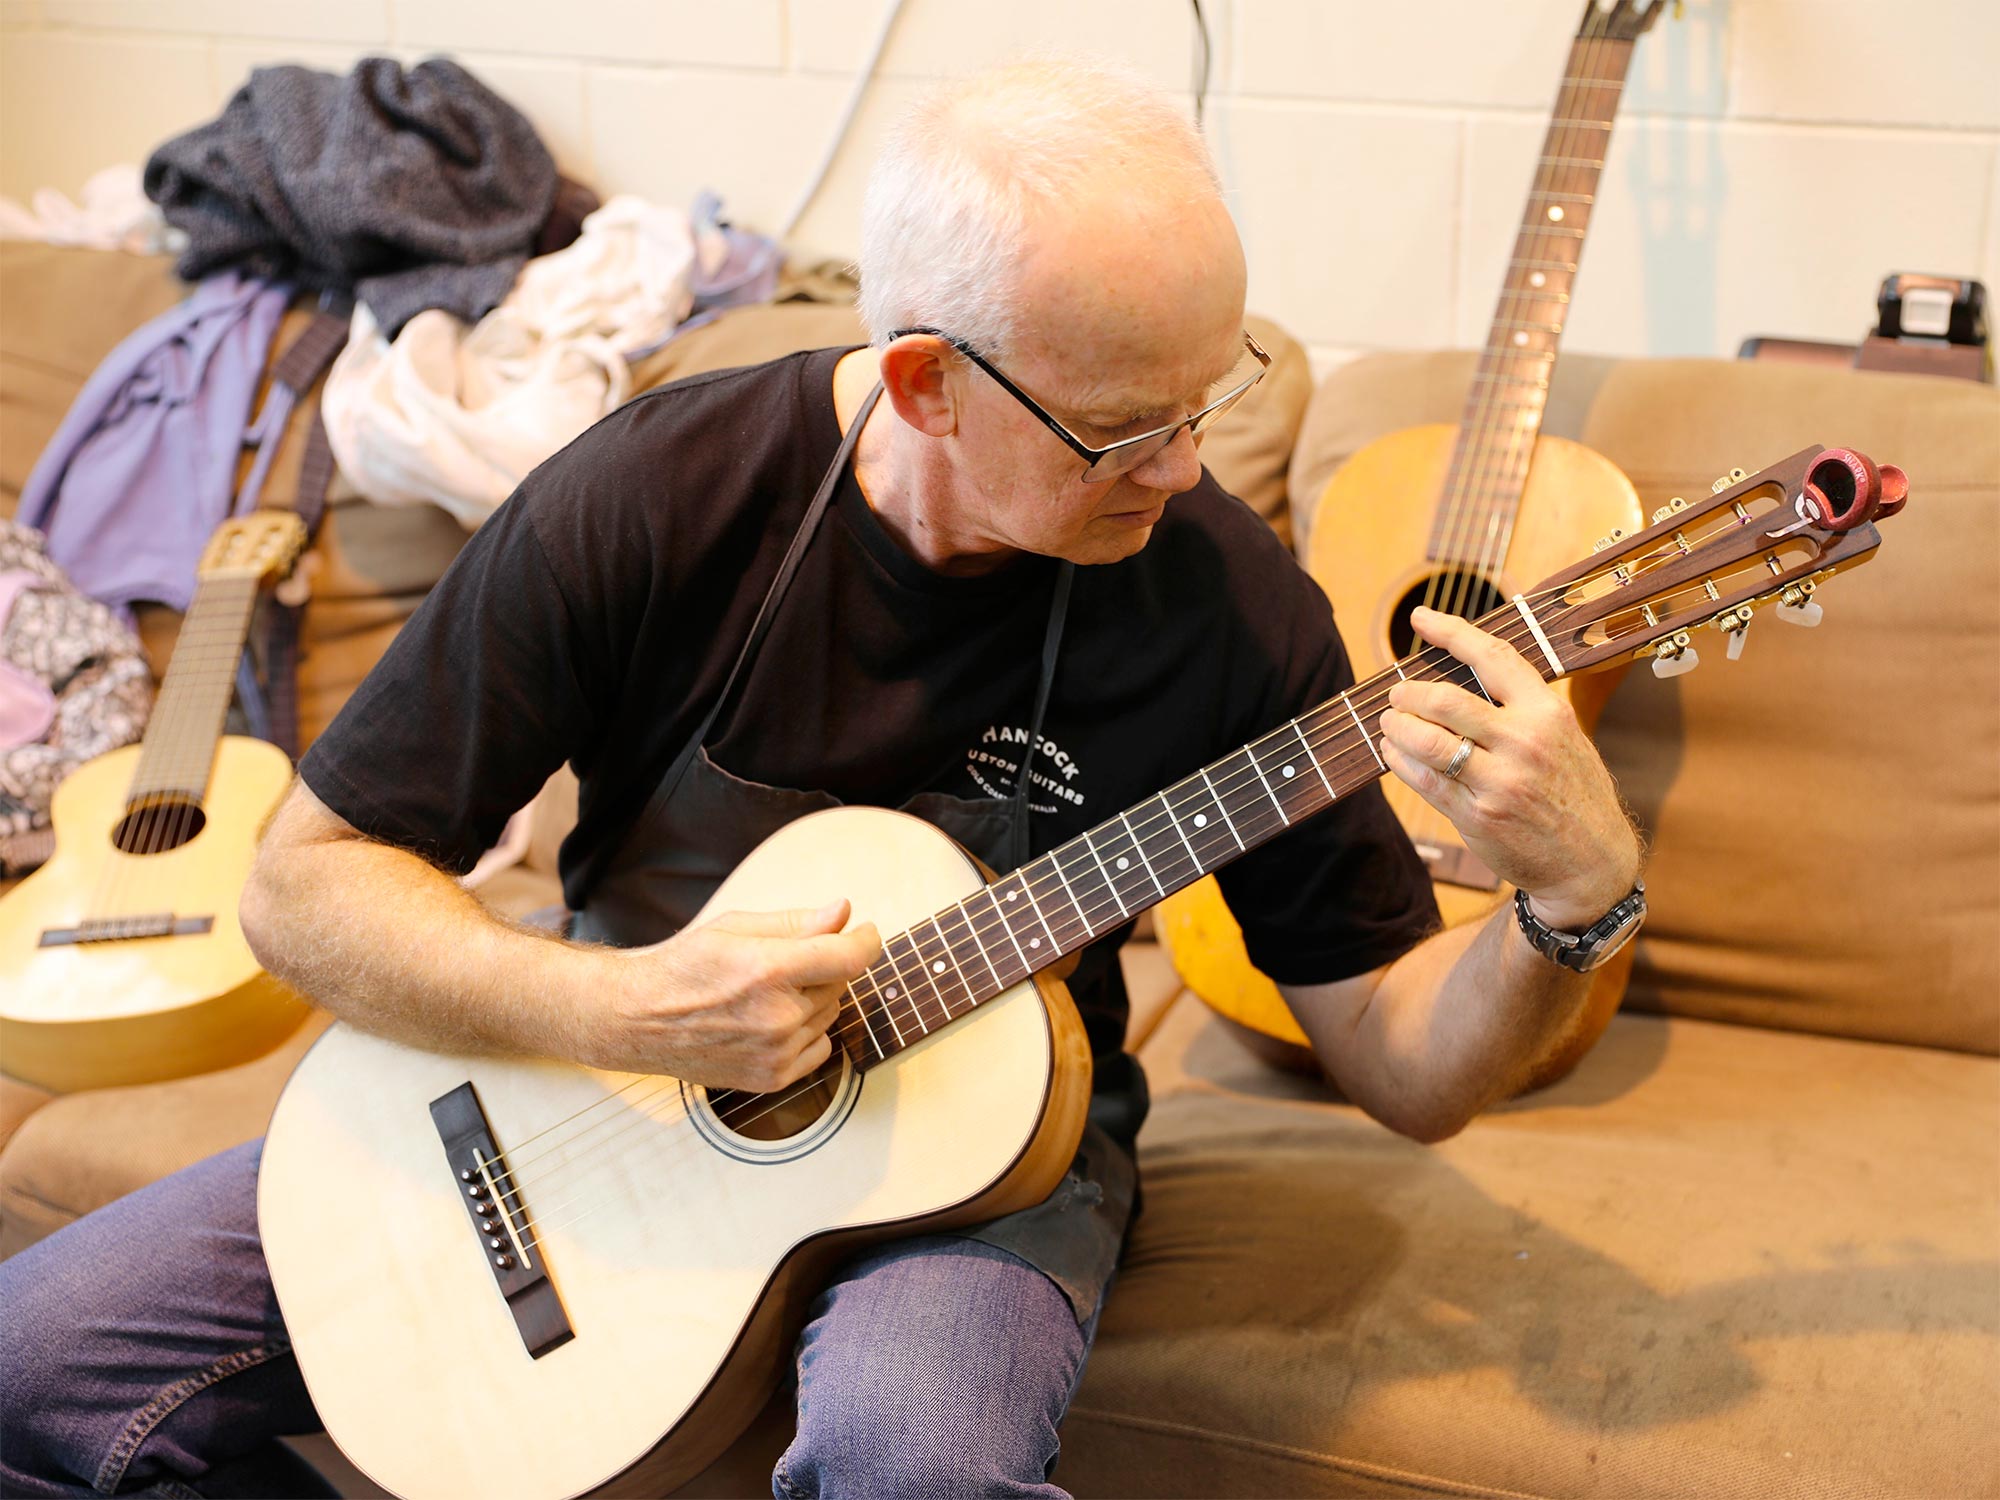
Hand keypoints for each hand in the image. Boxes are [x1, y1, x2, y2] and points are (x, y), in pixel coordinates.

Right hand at [586, 899, 881, 1090]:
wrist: (638, 1020)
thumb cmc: (685, 966)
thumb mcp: (735, 927)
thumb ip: (796, 923)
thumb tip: (844, 913)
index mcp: (767, 970)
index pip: (848, 957)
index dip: (866, 940)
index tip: (866, 932)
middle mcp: (776, 1016)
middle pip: (840, 983)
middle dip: (826, 965)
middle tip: (789, 959)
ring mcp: (775, 1053)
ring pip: (831, 1014)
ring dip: (817, 997)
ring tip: (772, 990)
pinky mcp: (772, 1079)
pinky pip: (820, 1047)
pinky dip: (809, 1030)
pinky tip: (775, 1019)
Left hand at [1377, 607, 1641, 930]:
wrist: (1592, 861)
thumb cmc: (1574, 791)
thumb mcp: (1566, 736)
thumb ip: (1524, 706)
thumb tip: (1469, 671)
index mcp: (1548, 712)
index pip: (1492, 657)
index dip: (1451, 631)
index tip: (1420, 617)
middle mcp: (1525, 742)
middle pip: (1446, 700)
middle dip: (1410, 693)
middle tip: (1397, 694)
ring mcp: (1500, 781)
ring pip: (1428, 741)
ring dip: (1397, 727)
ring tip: (1388, 722)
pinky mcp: (1478, 815)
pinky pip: (1425, 780)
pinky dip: (1400, 762)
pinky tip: (1394, 752)